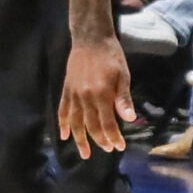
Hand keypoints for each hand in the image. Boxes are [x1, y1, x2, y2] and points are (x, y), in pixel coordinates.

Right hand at [59, 38, 138, 153]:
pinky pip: (63, 110)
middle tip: (108, 149)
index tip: (119, 147)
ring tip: (85, 153)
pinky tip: (64, 135)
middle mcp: (85, 97)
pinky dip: (63, 124)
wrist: (91, 39)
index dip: (113, 136)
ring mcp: (73, 94)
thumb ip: (123, 98)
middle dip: (100, 140)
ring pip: (75, 122)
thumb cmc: (111, 56)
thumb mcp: (123, 75)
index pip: (108, 123)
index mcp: (101, 94)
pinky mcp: (66, 90)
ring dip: (80, 139)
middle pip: (91, 126)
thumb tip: (130, 119)